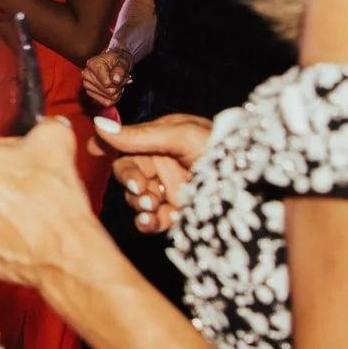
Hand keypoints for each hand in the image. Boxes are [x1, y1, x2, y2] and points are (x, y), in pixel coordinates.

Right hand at [81, 49, 135, 109]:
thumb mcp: (122, 61)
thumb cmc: (118, 61)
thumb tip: (116, 80)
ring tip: (116, 83)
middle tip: (121, 80)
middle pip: (108, 91)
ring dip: (116, 93)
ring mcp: (87, 85)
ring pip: (107, 98)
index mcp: (93, 64)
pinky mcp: (90, 93)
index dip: (119, 82)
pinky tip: (113, 90)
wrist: (114, 62)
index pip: (107, 83)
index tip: (125, 76)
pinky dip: (112, 98)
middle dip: (118, 87)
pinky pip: (106, 103)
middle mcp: (86, 75)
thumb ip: (120, 69)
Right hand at [94, 113, 213, 232]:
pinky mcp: (176, 215)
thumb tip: (100, 126)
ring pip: (136, 199)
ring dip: (139, 203)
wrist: (254, 181)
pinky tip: (152, 222)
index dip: (106, 146)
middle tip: (143, 190)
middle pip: (127, 174)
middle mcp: (160, 165)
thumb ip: (139, 135)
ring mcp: (167, 191)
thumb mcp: (180, 136)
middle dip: (130, 182)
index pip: (124, 143)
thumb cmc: (221, 147)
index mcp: (159, 141)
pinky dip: (147, 222)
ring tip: (153, 205)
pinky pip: (152, 220)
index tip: (93, 152)